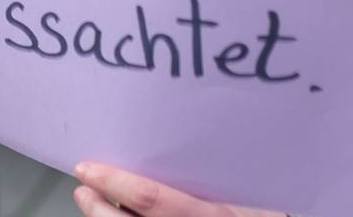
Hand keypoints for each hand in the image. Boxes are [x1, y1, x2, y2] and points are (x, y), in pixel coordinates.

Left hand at [71, 163, 276, 216]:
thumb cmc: (270, 205)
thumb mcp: (247, 185)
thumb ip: (213, 171)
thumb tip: (178, 142)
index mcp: (215, 216)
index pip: (154, 200)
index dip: (116, 183)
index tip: (89, 167)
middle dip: (98, 207)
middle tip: (82, 184)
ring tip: (89, 200)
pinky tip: (116, 215)